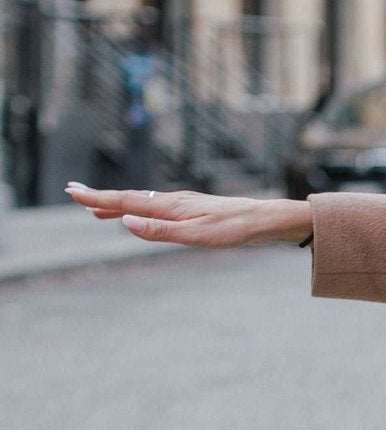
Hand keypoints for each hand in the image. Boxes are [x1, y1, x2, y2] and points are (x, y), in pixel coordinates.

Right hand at [64, 184, 311, 248]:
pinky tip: (142, 215)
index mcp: (170, 206)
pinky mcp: (194, 210)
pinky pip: (158, 208)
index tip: (73, 193)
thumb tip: (125, 224)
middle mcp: (174, 201)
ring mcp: (184, 204)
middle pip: (130, 199)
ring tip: (98, 210)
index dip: (99, 199)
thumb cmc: (235, 230)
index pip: (126, 202)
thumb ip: (161, 231)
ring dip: (118, 205)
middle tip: (74, 194)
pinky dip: (140, 209)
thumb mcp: (198, 236)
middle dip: (102, 198)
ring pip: (143, 203)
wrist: (267, 220)